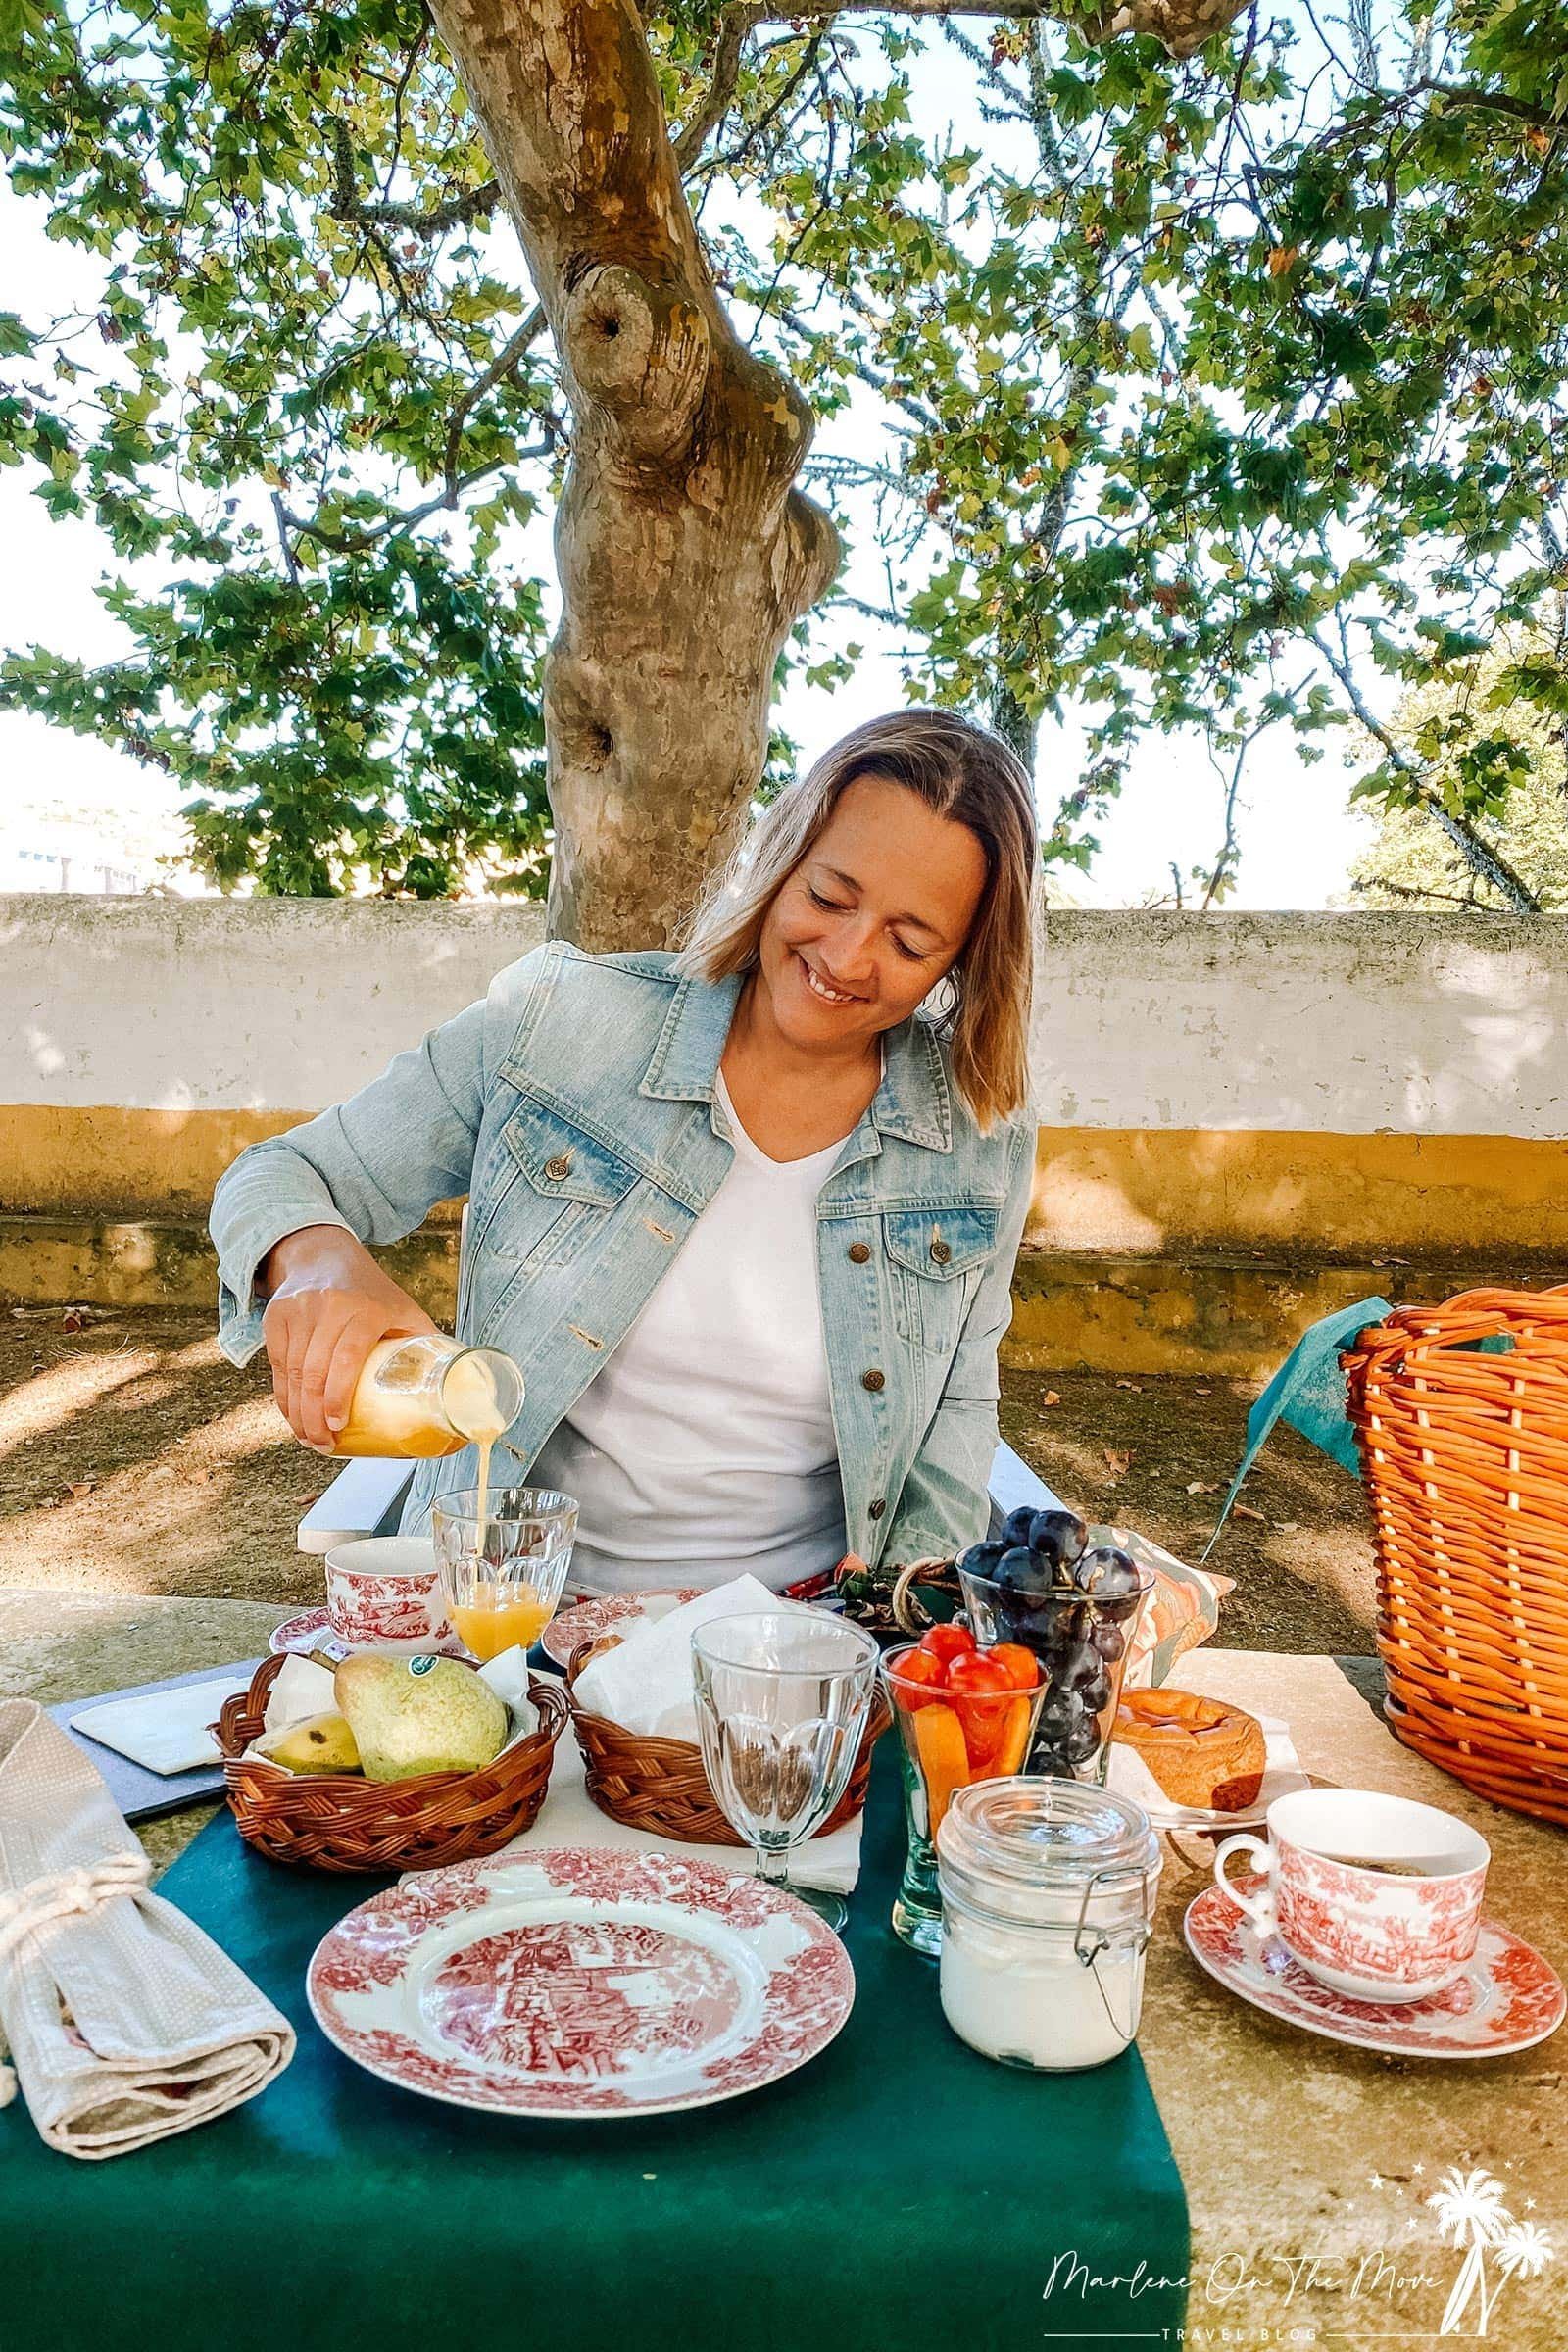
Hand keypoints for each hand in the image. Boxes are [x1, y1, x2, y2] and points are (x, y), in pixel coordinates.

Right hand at [259, 1225, 436, 1449]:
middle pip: (314, 1372)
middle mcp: (329, 1305)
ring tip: (308, 1438)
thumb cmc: (372, 1292)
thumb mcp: (404, 1309)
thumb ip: (427, 1344)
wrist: (326, 1254)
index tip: (339, 1426)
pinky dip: (282, 1394)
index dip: (339, 1397)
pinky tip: (293, 1415)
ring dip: (296, 1412)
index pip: (347, 1358)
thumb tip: (455, 1392)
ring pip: (291, 1372)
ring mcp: (298, 1309)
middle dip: (314, 1417)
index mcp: (366, 1307)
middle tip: (323, 1444)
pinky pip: (276, 1363)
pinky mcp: (276, 1315)